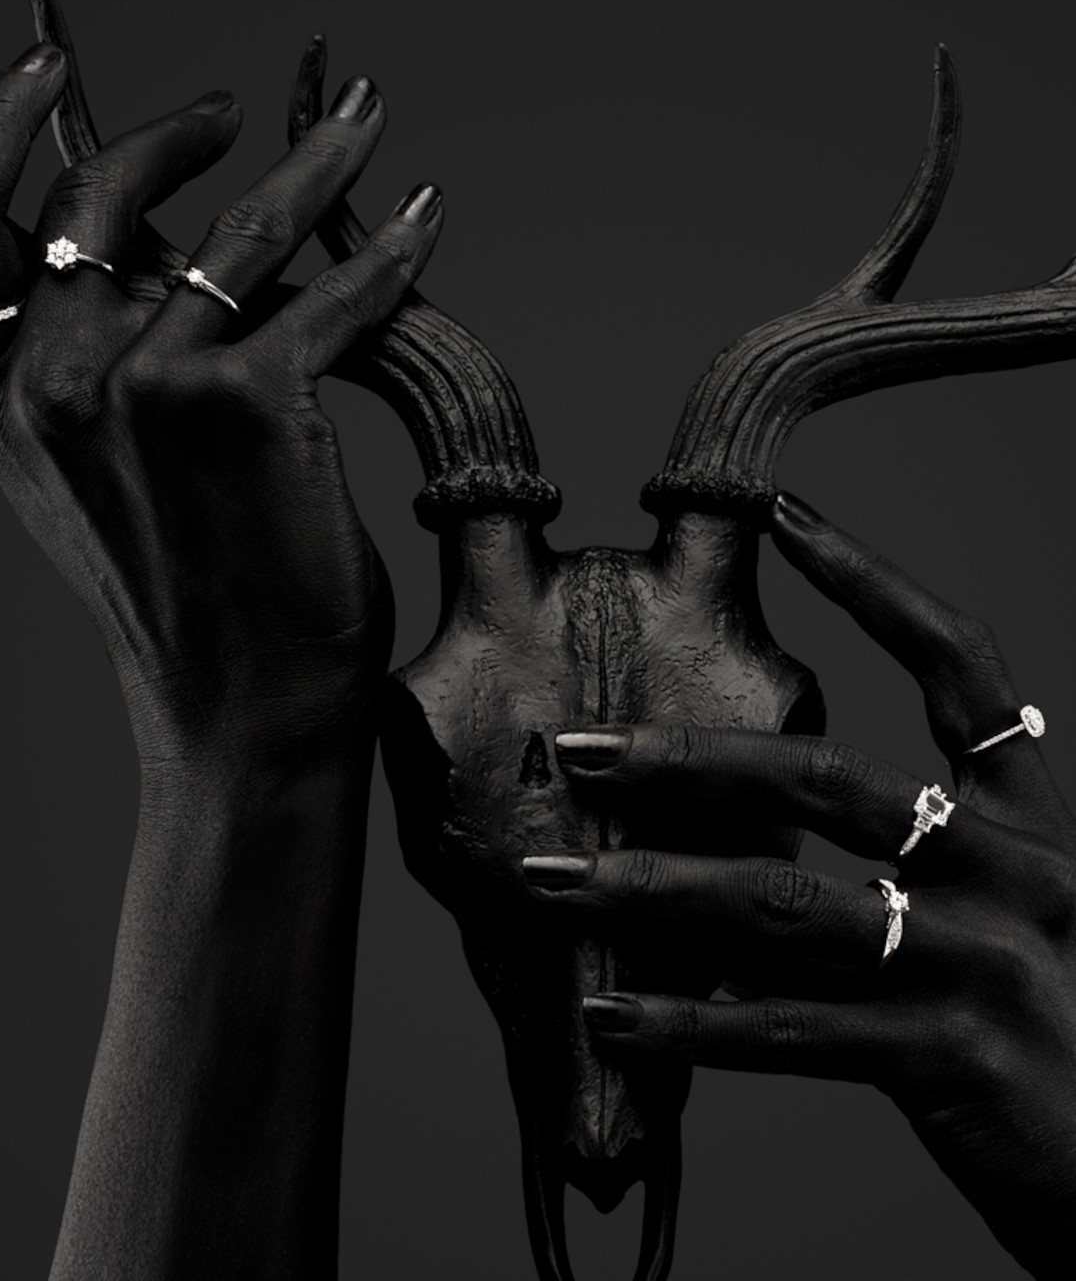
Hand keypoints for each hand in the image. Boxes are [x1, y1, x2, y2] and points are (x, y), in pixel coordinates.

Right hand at [0, 41, 442, 770]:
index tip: (45, 64)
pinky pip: (329, 296)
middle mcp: (54, 379)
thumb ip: (92, 378)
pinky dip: (385, 253)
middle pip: (107, 196)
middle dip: (182, 128)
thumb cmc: (192, 602)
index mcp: (4, 395)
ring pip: (237, 230)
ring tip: (362, 122)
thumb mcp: (98, 484)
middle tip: (241, 108)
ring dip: (315, 159)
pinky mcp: (243, 403)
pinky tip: (420, 222)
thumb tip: (154, 266)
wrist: (238, 708)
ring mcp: (144, 386)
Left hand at [524, 495, 1075, 1279]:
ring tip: (551, 885)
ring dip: (651, 889)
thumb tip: (742, 842)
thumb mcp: (1009, 925)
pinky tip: (612, 1016)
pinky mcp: (957, 1059)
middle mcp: (1016, 872)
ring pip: (785, 900)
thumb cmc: (1059, 1042)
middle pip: (834, 775)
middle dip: (690, 757)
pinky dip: (690, 1023)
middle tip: (580, 749)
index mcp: (1028, 826)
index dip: (873, 581)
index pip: (961, 666)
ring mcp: (988, 962)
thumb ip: (913, 873)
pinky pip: (790, 1029)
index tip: (783, 517)